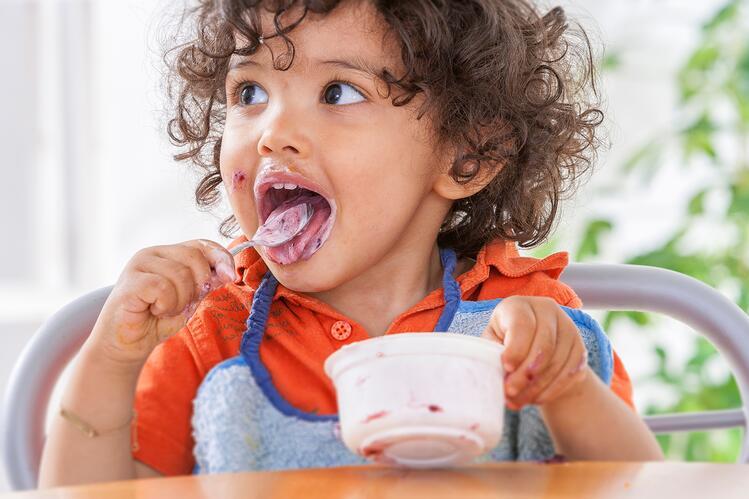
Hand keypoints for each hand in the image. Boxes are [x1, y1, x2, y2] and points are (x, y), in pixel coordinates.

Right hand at [87, 239, 234, 369]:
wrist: (128, 343)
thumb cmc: (157, 320)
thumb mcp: (190, 299)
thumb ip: (205, 283)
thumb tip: (227, 272)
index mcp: (169, 254)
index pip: (202, 244)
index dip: (221, 258)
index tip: (230, 277)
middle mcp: (153, 253)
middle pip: (194, 257)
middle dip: (198, 285)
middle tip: (184, 304)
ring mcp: (138, 265)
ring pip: (180, 274)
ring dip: (180, 301)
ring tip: (165, 310)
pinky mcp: (130, 281)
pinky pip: (163, 288)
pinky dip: (167, 305)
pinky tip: (155, 311)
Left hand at [481, 296, 588, 409]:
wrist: (533, 346)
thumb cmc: (503, 341)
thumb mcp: (492, 341)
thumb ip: (491, 352)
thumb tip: (492, 374)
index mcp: (520, 305)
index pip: (523, 325)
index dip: (516, 348)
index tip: (505, 367)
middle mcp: (548, 311)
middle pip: (544, 344)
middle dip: (525, 373)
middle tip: (510, 392)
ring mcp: (568, 328)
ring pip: (558, 362)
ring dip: (537, 386)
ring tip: (517, 401)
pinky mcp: (580, 348)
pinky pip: (570, 373)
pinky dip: (552, 390)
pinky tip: (535, 399)